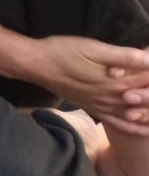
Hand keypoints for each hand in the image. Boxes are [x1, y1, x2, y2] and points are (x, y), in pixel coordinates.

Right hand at [29, 36, 148, 135]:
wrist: (37, 65)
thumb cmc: (63, 51)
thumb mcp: (91, 48)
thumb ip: (122, 56)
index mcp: (116, 81)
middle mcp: (114, 98)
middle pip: (148, 98)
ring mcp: (105, 106)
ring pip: (139, 114)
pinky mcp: (95, 109)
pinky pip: (122, 124)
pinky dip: (137, 127)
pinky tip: (146, 127)